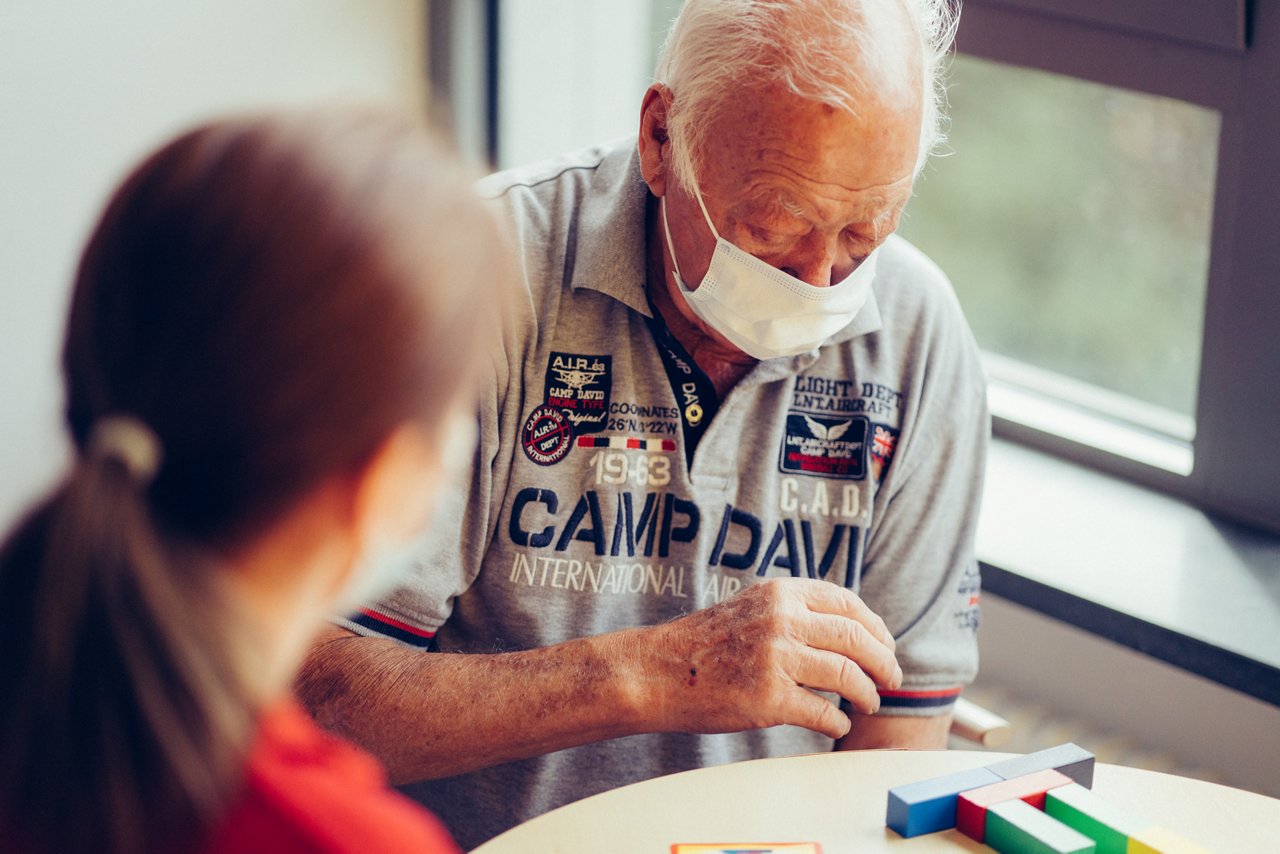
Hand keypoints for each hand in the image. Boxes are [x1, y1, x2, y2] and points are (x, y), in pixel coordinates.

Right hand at [640, 577, 902, 739]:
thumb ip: (795, 611)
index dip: (876, 628)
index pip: (849, 604)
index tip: (885, 646)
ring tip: (868, 703)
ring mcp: (776, 658)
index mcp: (781, 593)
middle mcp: (782, 620)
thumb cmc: (705, 643)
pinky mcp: (769, 698)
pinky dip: (838, 723)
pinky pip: (824, 713)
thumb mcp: (752, 607)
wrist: (658, 671)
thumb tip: (852, 631)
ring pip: (848, 677)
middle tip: (892, 680)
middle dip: (885, 663)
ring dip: (868, 695)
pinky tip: (836, 725)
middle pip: (857, 640)